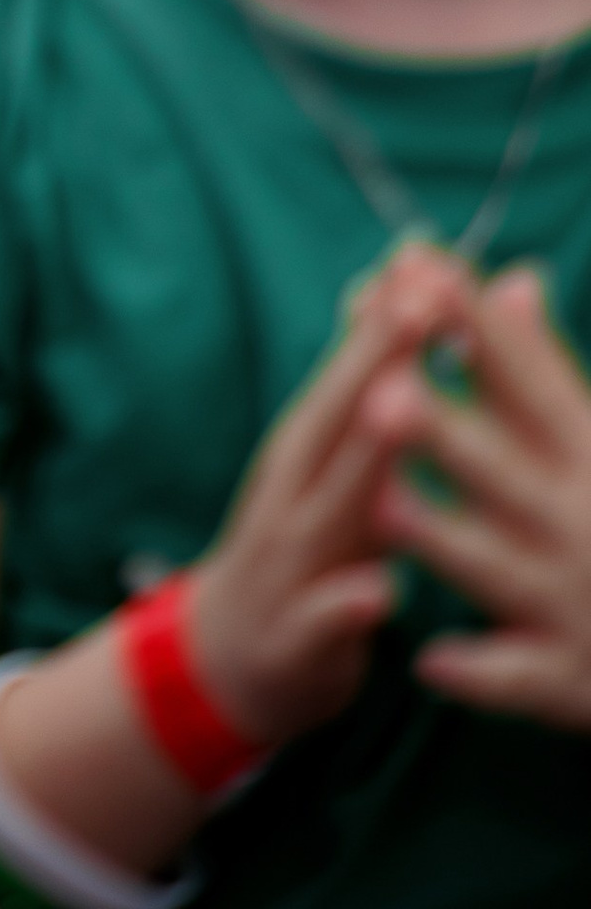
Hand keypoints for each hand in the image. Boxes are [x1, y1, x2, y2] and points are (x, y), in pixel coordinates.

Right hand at [179, 239, 461, 747]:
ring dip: (366, 459)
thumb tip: (412, 300)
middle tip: (425, 298)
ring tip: (403, 413)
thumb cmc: (305, 545)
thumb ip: (371, 393)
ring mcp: (291, 556)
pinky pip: (326, 615)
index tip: (428, 256)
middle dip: (382, 355)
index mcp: (312, 442)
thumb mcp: (335, 464)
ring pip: (331, 501)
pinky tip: (382, 592)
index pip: (353, 366)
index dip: (389, 313)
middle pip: (341, 412)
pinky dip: (351, 601)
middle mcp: (296, 485)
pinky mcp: (297, 633)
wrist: (231, 657)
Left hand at [366, 260, 590, 727]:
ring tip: (384, 509)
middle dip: (444, 434)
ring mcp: (573, 602)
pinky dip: (481, 673)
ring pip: (496, 567)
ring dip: (443, 541)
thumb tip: (513, 282)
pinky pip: (521, 678)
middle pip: (500, 467)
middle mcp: (578, 519)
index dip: (473, 327)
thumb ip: (547, 372)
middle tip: (383, 396)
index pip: (528, 378)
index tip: (418, 273)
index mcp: (587, 452)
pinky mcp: (571, 680)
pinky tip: (431, 660)